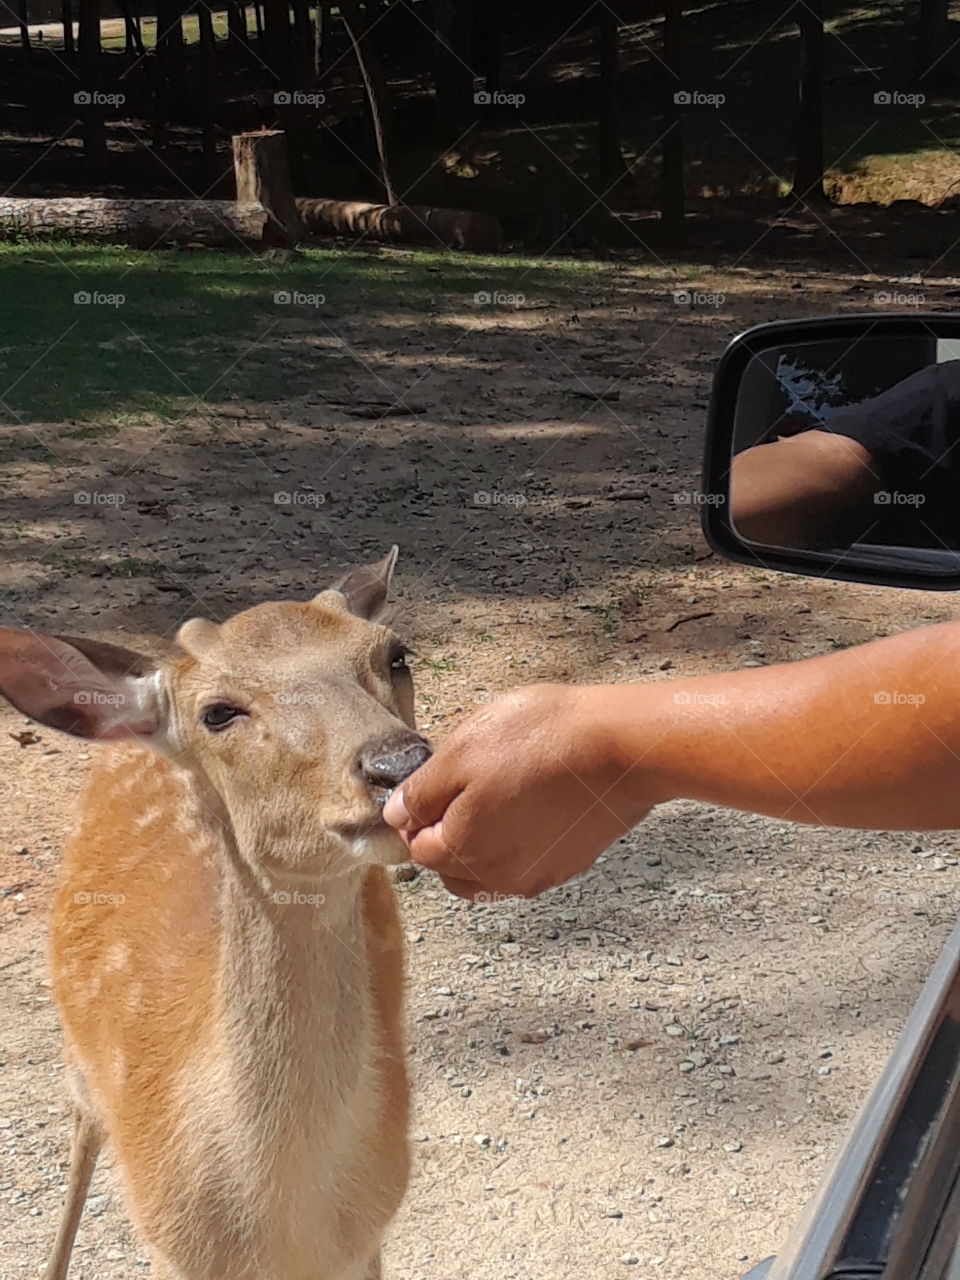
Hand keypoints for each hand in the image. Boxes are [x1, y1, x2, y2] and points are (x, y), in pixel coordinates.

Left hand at [383, 684, 655, 898]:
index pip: (417, 848)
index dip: (416, 816)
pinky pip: (530, 862)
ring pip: (492, 870)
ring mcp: (539, 875)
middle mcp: (499, 877)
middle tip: (462, 788)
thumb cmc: (540, 740)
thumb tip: (395, 816)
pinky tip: (532, 804)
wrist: (620, 748)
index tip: (430, 785)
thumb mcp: (462, 750)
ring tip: (497, 796)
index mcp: (463, 851)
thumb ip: (422, 792)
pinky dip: (521, 841)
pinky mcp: (571, 863)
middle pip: (453, 868)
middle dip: (447, 836)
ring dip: (484, 843)